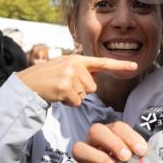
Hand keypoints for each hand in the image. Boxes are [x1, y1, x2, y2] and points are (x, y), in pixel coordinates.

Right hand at [18, 55, 137, 106]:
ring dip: (73, 97)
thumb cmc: (46, 78)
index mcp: (77, 59)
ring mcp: (70, 75)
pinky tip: (57, 95)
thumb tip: (94, 81)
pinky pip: (76, 102)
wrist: (27, 84)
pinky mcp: (65, 86)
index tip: (135, 66)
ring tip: (59, 90)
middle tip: (64, 86)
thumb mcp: (64, 68)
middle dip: (80, 91)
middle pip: (92, 87)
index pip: (102, 62)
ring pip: (84, 95)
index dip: (119, 65)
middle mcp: (75, 64)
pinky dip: (68, 103)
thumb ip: (80, 71)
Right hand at [72, 121, 148, 162]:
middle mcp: (93, 143)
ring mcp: (83, 159)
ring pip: (79, 148)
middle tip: (127, 157)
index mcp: (109, 135)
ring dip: (100, 157)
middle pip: (95, 130)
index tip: (142, 151)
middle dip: (113, 142)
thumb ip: (139, 157)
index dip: (129, 136)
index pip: (117, 127)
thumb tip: (145, 157)